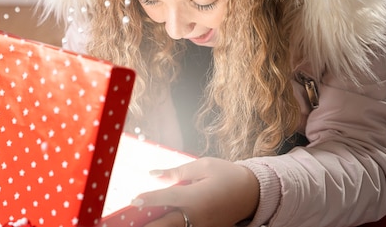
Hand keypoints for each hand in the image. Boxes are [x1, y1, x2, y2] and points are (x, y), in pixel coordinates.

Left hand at [132, 157, 259, 226]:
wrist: (254, 193)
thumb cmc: (227, 175)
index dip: (148, 199)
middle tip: (131, 224)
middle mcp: (197, 216)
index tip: (133, 200)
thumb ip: (177, 172)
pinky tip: (162, 224)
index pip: (165, 198)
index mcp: (195, 197)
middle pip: (166, 224)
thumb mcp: (203, 166)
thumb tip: (154, 174)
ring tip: (143, 225)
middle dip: (149, 225)